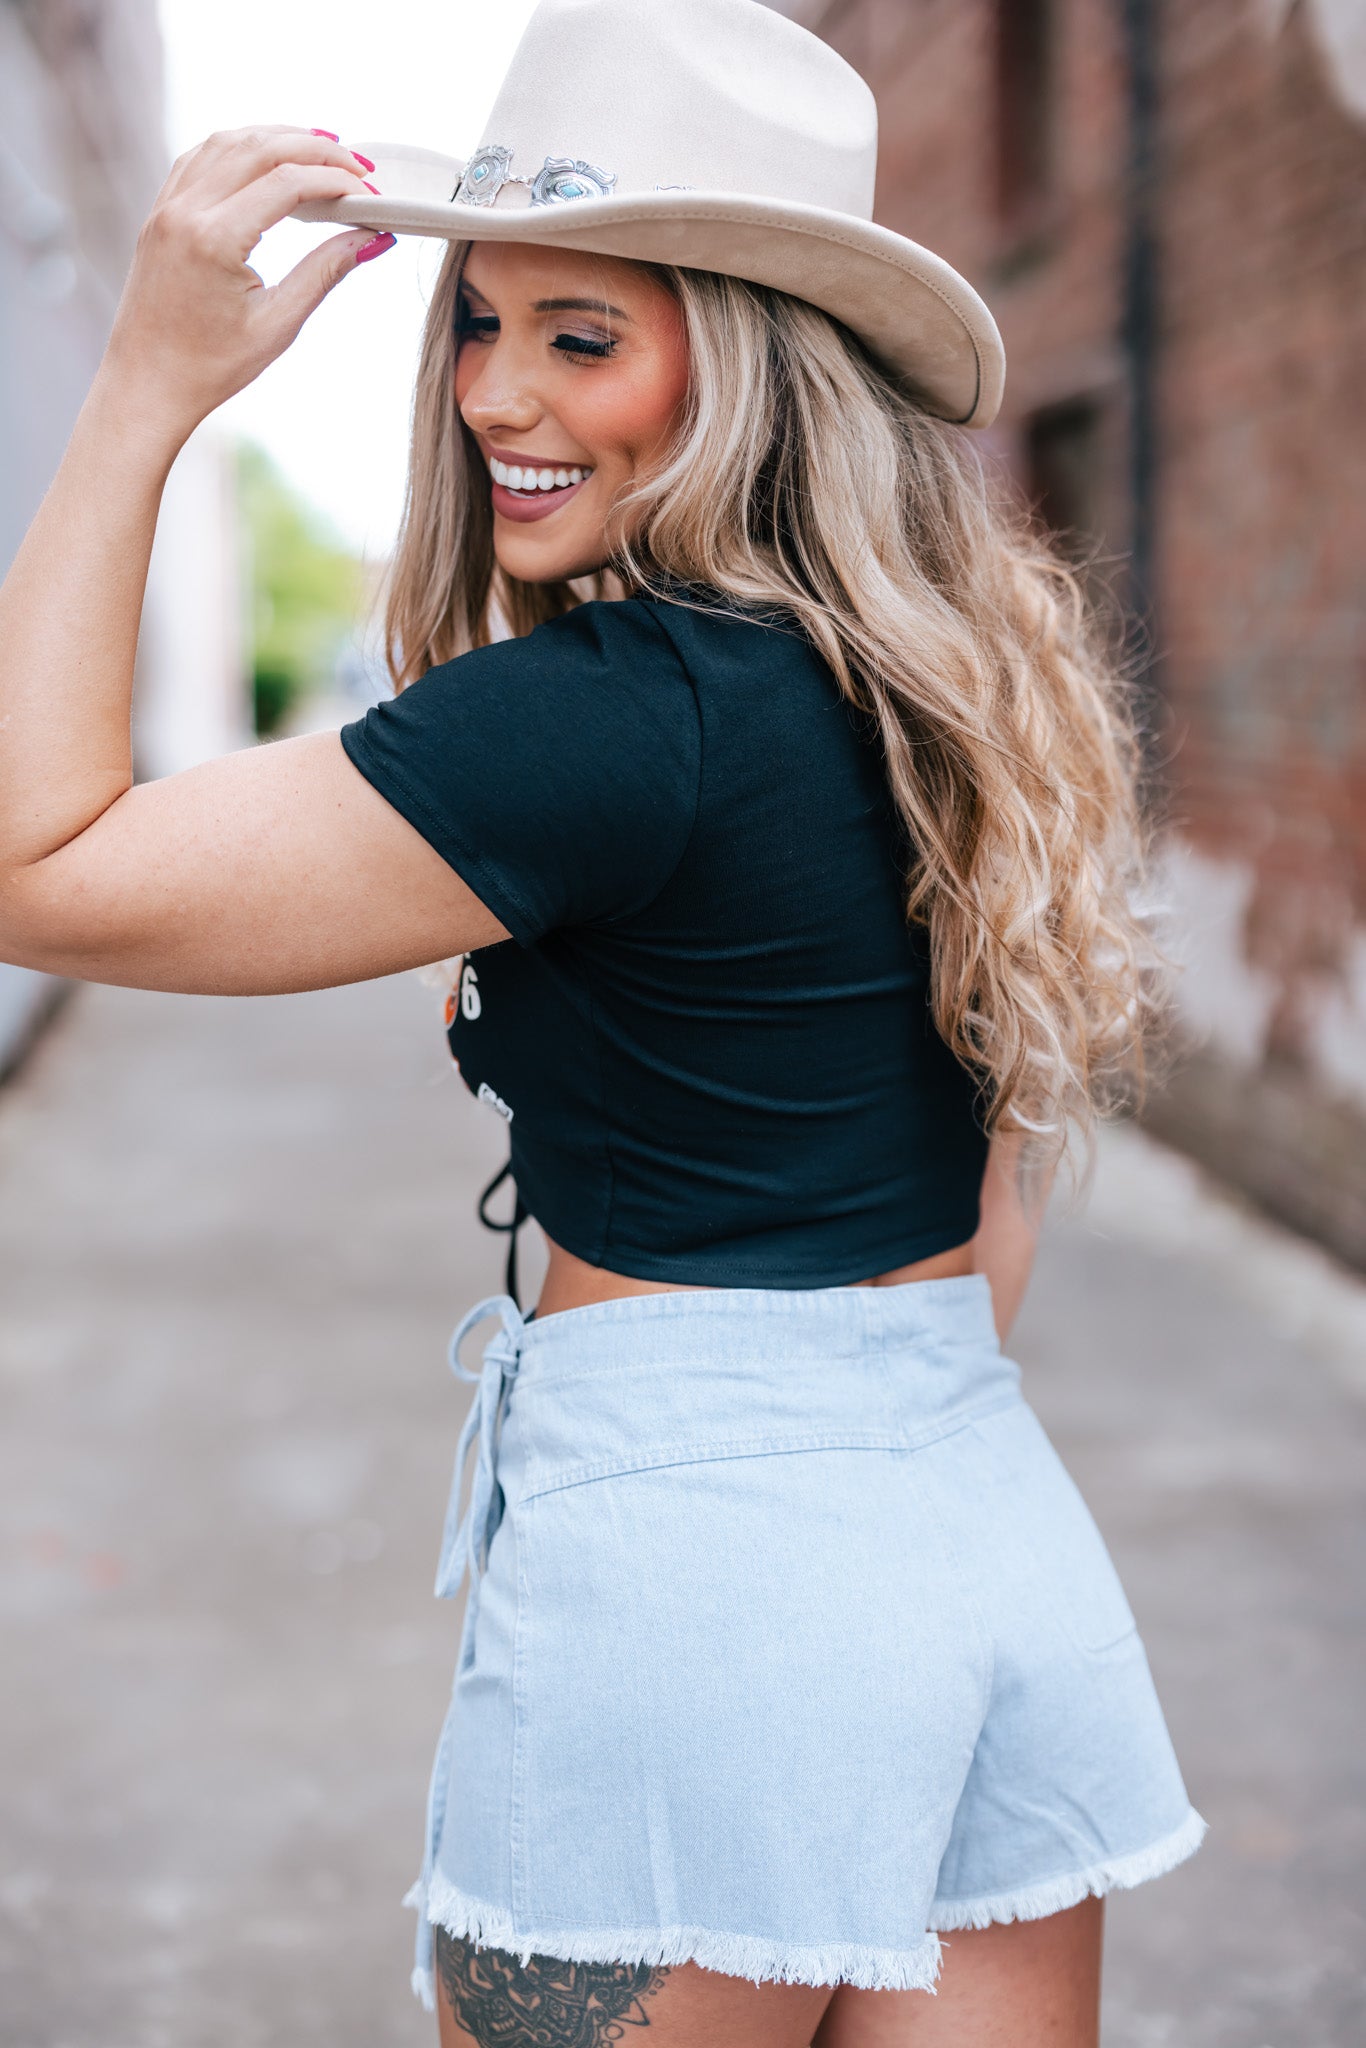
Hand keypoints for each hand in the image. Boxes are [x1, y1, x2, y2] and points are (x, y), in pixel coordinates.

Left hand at [97, 125, 393, 448]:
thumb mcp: (278, 324)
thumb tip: (373, 238)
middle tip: (359, 166)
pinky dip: (241, 146)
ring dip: (278, 137)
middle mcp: (185, 211)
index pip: (287, 183)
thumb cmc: (211, 368)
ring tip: (322, 151)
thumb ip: (326, 272)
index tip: (370, 195)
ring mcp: (167, 207)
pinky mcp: (160, 212)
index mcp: (214, 239)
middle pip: (260, 146)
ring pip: (229, 141)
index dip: (336, 181)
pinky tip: (269, 157)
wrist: (147, 384)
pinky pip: (201, 156)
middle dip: (316, 148)